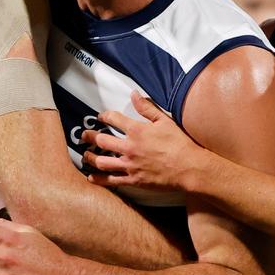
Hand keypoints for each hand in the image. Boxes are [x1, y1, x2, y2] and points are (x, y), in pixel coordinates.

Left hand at [81, 91, 208, 191]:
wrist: (189, 168)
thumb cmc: (179, 143)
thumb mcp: (164, 121)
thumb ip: (147, 108)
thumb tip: (134, 94)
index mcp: (137, 131)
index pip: (114, 119)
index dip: (105, 116)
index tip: (101, 117)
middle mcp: (130, 148)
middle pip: (102, 141)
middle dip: (90, 137)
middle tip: (85, 135)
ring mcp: (130, 165)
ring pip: (102, 162)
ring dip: (91, 157)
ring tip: (86, 155)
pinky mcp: (133, 180)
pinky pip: (112, 180)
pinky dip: (99, 179)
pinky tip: (91, 177)